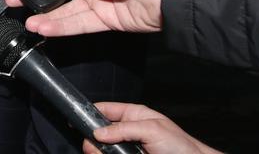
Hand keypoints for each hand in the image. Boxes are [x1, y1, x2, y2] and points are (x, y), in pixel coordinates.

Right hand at [83, 102, 220, 153]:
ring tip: (97, 153)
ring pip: (103, 148)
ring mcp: (128, 148)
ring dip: (98, 151)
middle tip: (90, 146)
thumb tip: (99, 132)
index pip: (105, 109)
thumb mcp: (152, 129)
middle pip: (100, 132)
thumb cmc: (181, 147)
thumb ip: (124, 128)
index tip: (76, 118)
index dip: (90, 111)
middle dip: (93, 138)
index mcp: (134, 115)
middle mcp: (128, 132)